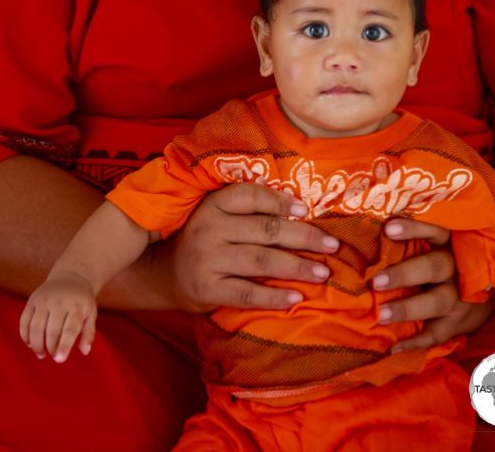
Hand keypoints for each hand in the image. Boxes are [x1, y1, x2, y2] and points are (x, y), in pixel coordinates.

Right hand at [19, 270, 96, 361]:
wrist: (71, 277)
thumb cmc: (82, 302)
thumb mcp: (91, 314)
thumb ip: (89, 333)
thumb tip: (85, 351)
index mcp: (77, 306)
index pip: (70, 329)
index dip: (64, 346)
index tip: (59, 360)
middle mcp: (60, 302)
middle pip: (52, 331)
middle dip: (51, 348)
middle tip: (54, 356)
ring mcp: (44, 300)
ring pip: (36, 327)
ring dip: (37, 345)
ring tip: (41, 354)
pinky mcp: (32, 300)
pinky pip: (24, 321)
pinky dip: (25, 336)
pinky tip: (31, 344)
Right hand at [163, 182, 339, 312]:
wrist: (162, 275)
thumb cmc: (201, 239)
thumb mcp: (215, 215)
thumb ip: (246, 208)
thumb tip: (292, 201)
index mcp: (212, 205)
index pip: (250, 196)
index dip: (280, 201)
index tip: (306, 210)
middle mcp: (209, 229)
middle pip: (265, 230)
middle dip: (303, 238)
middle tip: (332, 245)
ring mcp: (208, 260)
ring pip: (261, 261)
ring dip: (296, 267)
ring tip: (322, 272)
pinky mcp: (208, 290)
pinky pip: (247, 294)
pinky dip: (273, 297)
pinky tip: (296, 298)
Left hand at [371, 218, 493, 349]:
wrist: (492, 290)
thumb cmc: (451, 258)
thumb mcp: (443, 243)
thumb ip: (418, 238)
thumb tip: (370, 231)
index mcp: (451, 242)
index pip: (436, 230)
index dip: (414, 229)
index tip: (388, 229)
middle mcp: (457, 268)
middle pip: (435, 267)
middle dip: (405, 274)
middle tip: (377, 281)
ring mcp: (460, 297)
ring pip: (437, 302)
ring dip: (408, 308)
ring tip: (382, 315)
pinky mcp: (458, 322)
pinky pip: (438, 333)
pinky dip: (416, 341)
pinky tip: (393, 347)